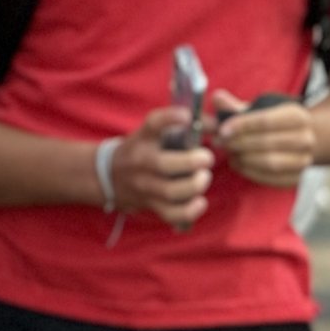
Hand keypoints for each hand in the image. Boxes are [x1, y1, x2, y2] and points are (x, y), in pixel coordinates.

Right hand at [110, 107, 213, 228]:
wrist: (111, 176)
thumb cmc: (145, 149)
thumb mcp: (154, 133)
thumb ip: (187, 126)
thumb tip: (218, 125)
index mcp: (144, 138)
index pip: (153, 124)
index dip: (171, 118)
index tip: (187, 117)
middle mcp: (142, 161)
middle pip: (162, 164)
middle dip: (190, 161)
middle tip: (206, 158)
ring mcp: (146, 185)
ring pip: (169, 191)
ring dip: (193, 186)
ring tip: (204, 177)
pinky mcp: (152, 205)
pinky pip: (171, 213)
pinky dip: (188, 211)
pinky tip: (200, 202)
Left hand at [211, 90, 314, 187]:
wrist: (296, 139)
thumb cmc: (271, 123)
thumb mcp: (256, 109)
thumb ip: (235, 106)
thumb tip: (217, 98)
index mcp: (298, 116)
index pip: (267, 120)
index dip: (242, 126)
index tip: (222, 130)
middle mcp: (306, 138)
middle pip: (268, 143)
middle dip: (239, 143)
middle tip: (220, 142)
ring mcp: (304, 160)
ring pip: (270, 163)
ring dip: (244, 158)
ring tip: (228, 152)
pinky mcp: (296, 177)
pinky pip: (270, 178)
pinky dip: (249, 172)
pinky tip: (237, 163)